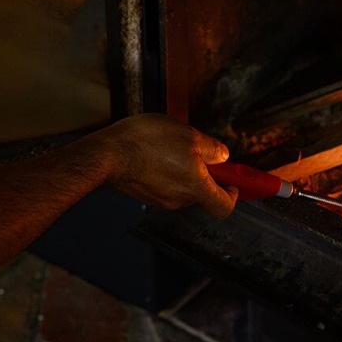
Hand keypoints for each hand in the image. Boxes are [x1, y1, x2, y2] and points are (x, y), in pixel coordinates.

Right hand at [92, 114, 237, 218]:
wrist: (108, 154)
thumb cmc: (148, 143)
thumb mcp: (189, 135)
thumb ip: (211, 148)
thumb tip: (222, 155)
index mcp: (196, 188)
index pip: (224, 207)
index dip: (233, 196)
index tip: (233, 184)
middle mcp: (179, 200)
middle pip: (201, 194)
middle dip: (204, 174)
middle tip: (198, 152)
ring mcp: (159, 199)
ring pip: (180, 187)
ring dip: (182, 170)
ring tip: (170, 146)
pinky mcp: (143, 193)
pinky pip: (162, 184)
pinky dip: (164, 171)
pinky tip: (153, 151)